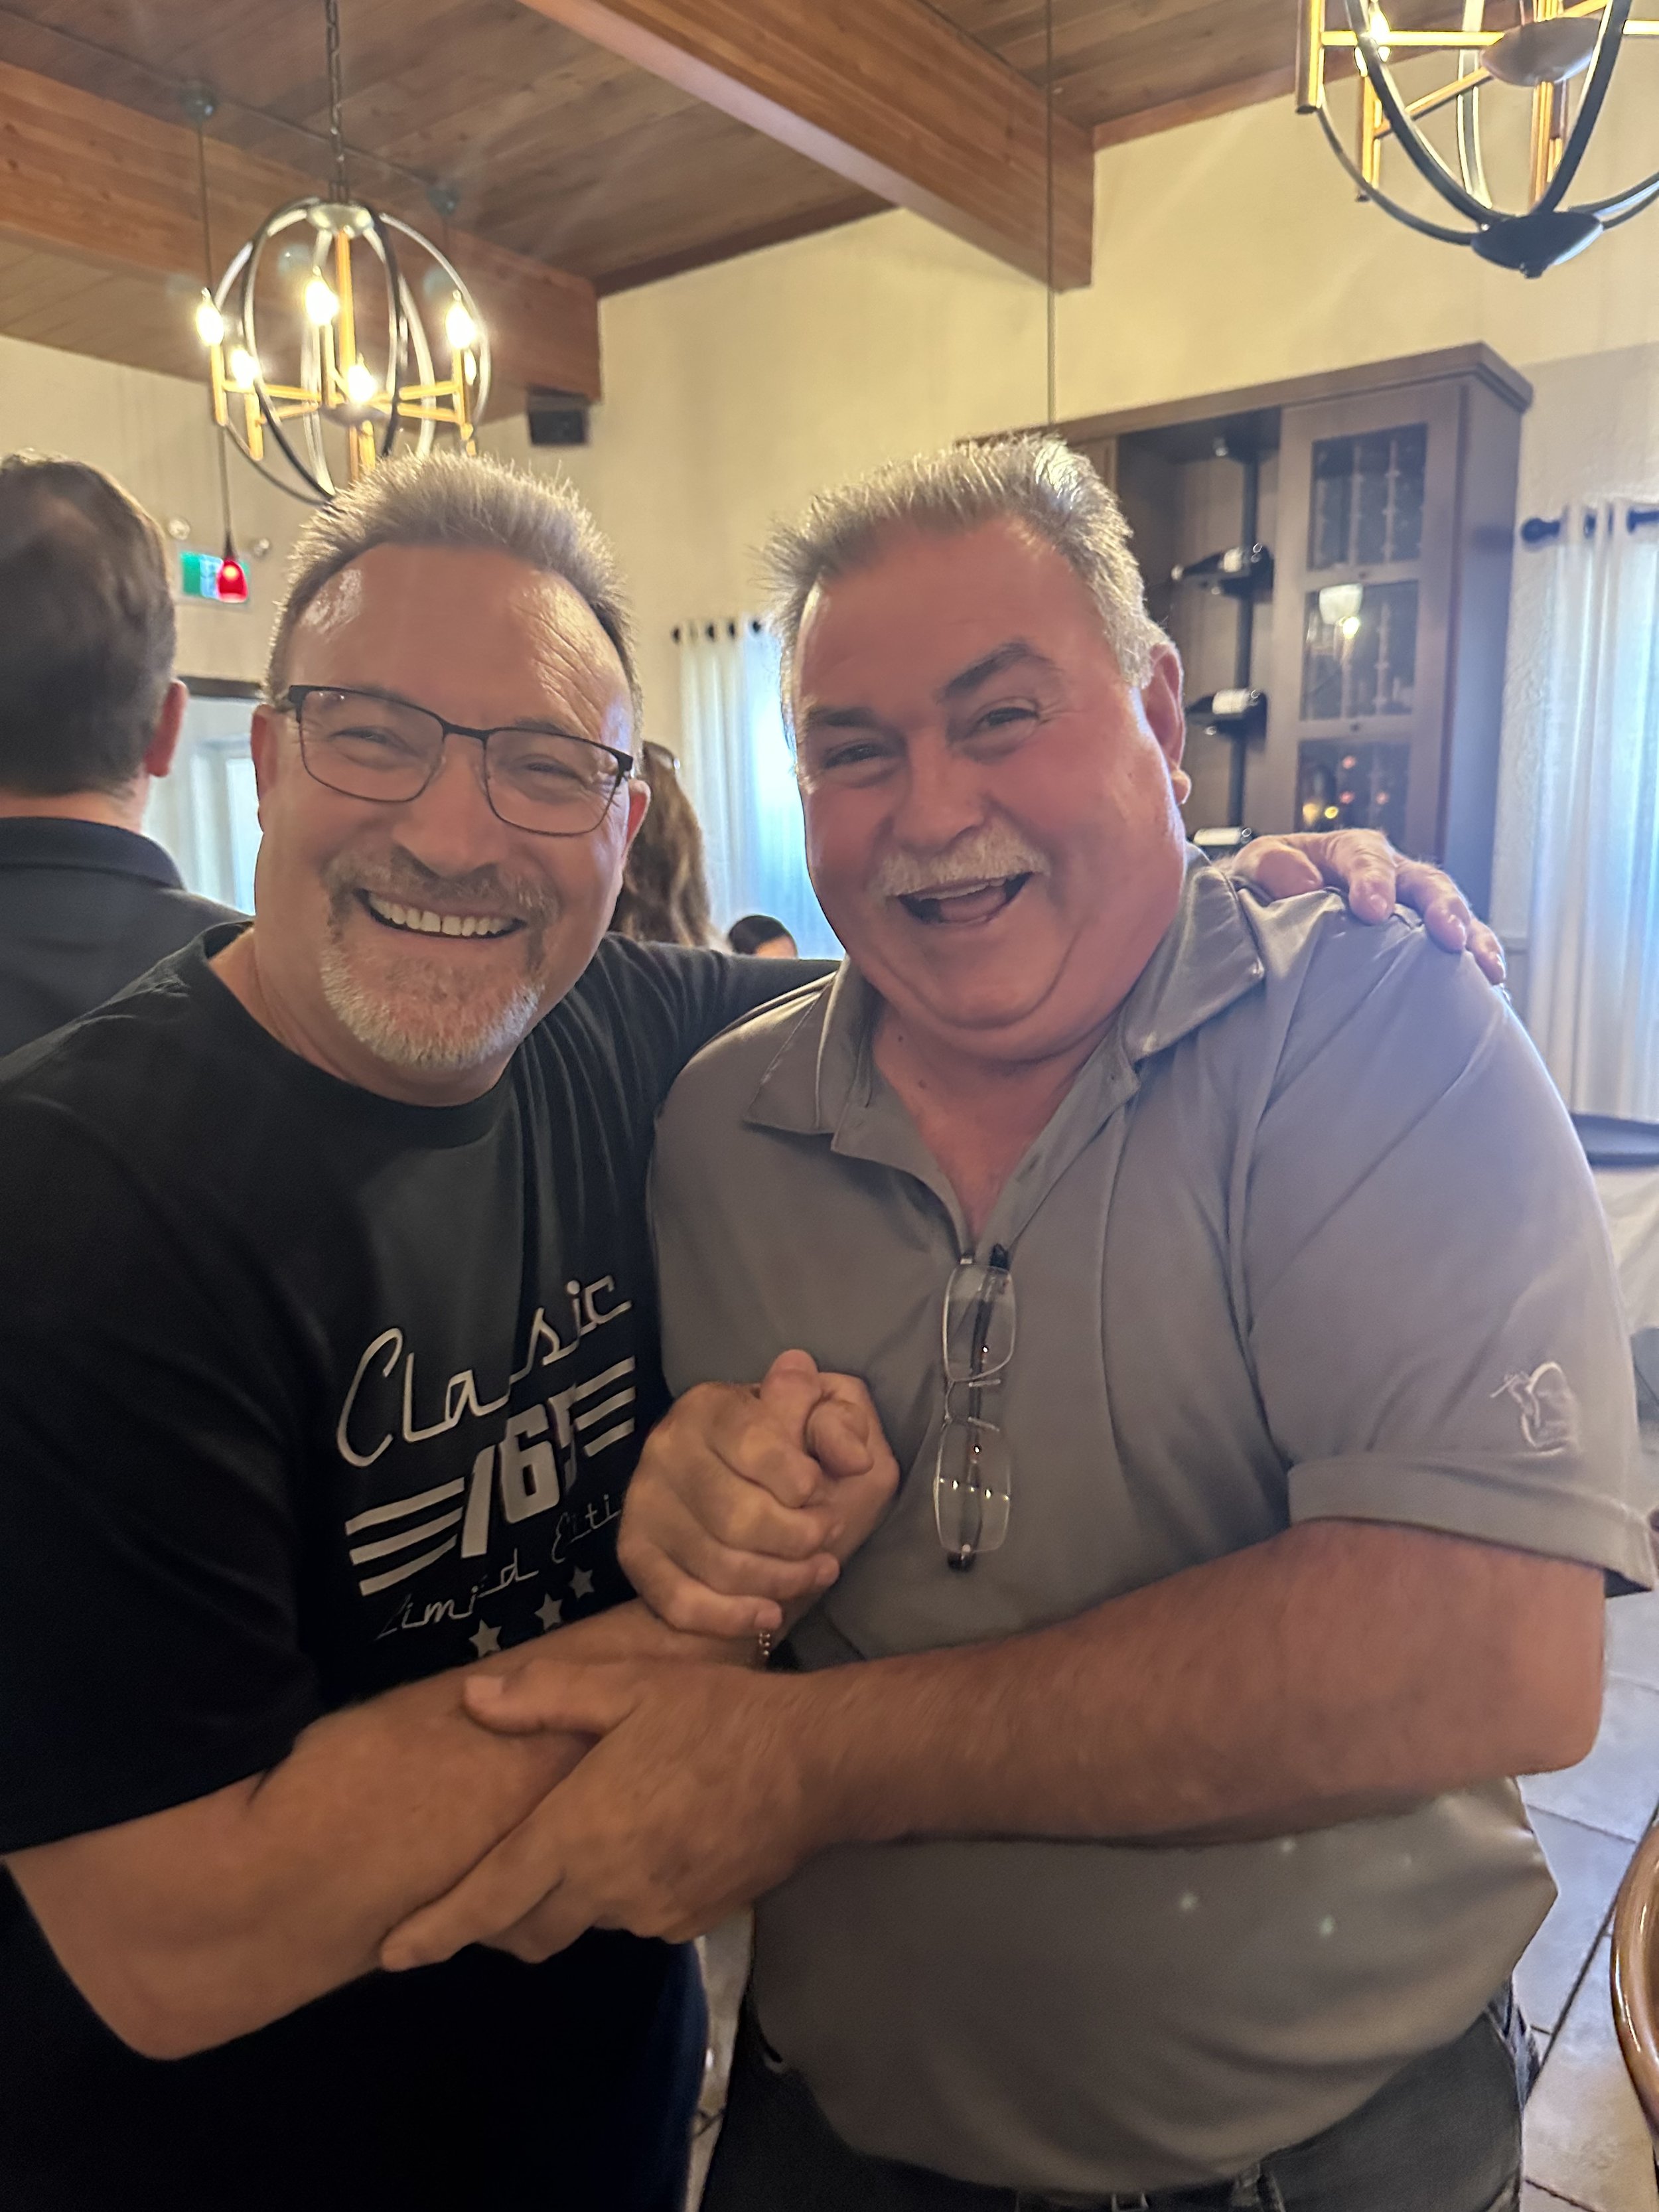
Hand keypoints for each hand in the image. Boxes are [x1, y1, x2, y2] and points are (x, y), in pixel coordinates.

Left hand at [379, 1657, 819, 1968]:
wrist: (816, 1765)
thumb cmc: (715, 1715)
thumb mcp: (628, 1685)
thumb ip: (547, 1696)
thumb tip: (473, 1698)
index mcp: (575, 1832)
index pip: (487, 1901)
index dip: (434, 1931)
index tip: (390, 1952)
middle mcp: (604, 1887)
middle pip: (526, 1926)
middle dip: (499, 1914)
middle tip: (491, 1877)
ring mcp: (649, 1912)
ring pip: (582, 1919)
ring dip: (567, 1894)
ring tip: (585, 1837)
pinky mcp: (690, 1922)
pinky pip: (633, 1916)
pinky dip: (619, 1892)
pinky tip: (647, 1840)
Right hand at [618, 1350, 899, 1639]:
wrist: (746, 1483)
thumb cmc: (796, 1448)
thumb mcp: (830, 1415)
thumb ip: (842, 1424)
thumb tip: (853, 1458)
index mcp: (712, 1406)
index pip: (756, 1445)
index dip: (801, 1483)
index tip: (823, 1495)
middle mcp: (666, 1448)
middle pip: (738, 1516)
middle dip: (798, 1539)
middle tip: (826, 1540)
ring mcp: (645, 1504)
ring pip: (717, 1565)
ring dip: (780, 1580)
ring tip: (817, 1572)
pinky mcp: (636, 1553)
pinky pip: (679, 1602)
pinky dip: (731, 1617)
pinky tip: (770, 1613)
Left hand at [1227, 829, 1505, 984]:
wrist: (1264, 916)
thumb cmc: (1261, 891)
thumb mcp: (1253, 870)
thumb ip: (1270, 866)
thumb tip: (1301, 883)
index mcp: (1347, 853)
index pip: (1366, 857)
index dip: (1373, 880)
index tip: (1372, 910)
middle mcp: (1389, 876)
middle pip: (1425, 883)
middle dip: (1441, 908)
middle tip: (1448, 937)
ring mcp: (1410, 911)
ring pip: (1452, 916)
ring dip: (1472, 940)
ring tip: (1487, 970)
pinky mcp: (1420, 945)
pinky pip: (1454, 953)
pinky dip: (1473, 969)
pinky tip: (1490, 995)